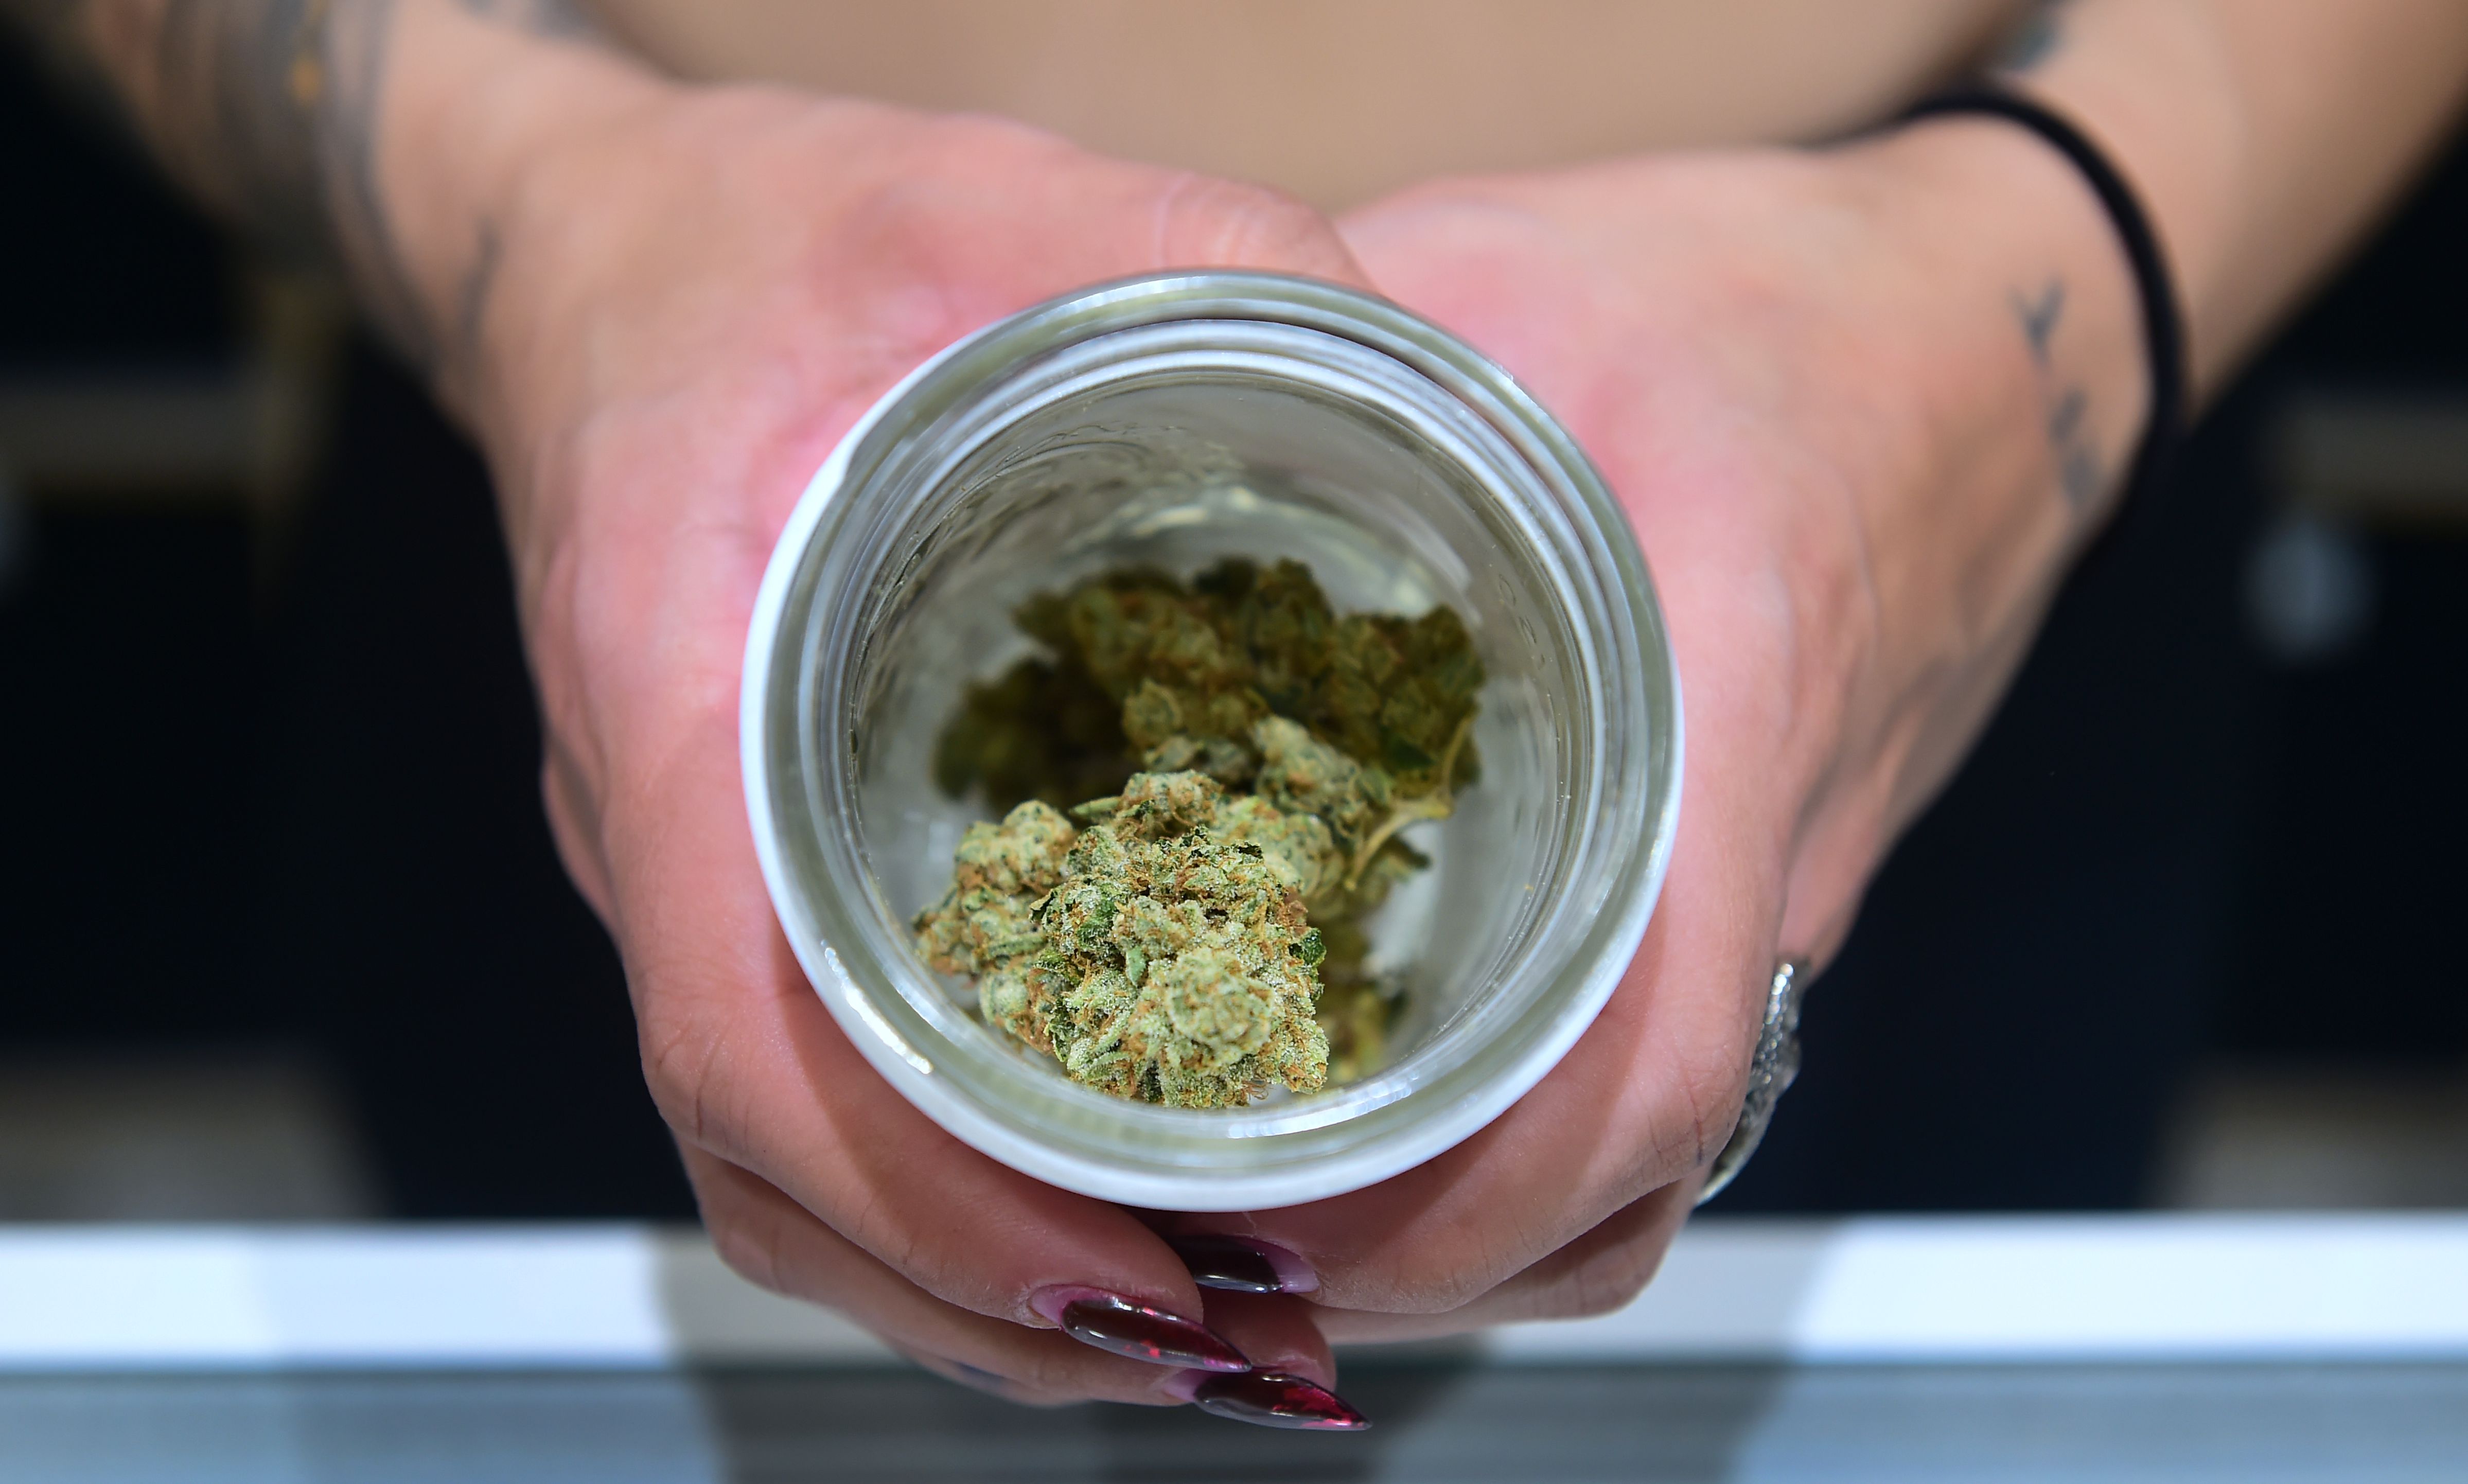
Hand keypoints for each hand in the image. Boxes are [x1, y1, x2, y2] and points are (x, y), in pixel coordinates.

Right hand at [438, 57, 1376, 1408]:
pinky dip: (930, 1213)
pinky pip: (795, 1108)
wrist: (603, 259)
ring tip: (1191, 1328)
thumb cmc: (767, 245)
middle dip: (992, 1291)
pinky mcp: (727, 883)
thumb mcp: (989, 207)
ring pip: (775, 1174)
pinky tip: (1086, 1227)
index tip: (1125, 1270)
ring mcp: (675, 874)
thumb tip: (1424, 370)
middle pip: (771, 1161)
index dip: (926, 1190)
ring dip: (967, 1290)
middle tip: (1229, 1334)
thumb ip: (1205, 269)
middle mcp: (650, 816)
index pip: (748, 1021)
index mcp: (679, 672)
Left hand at [1144, 120, 2146, 1340]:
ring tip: (1275, 1208)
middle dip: (1419, 1254)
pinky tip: (1382, 1098)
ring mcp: (1780, 898)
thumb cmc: (1765, 300)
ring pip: (1645, 1157)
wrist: (1978, 337)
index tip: (1290, 1226)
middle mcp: (1767, 858)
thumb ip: (1324, 366)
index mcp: (1723, 714)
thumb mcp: (1518, 282)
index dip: (1468, 1200)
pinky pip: (1655, 1076)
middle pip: (1625, 1171)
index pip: (1641, 1067)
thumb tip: (1116, 408)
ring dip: (1470, 1227)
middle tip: (1215, 1237)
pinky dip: (1525, 1142)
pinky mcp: (1761, 894)